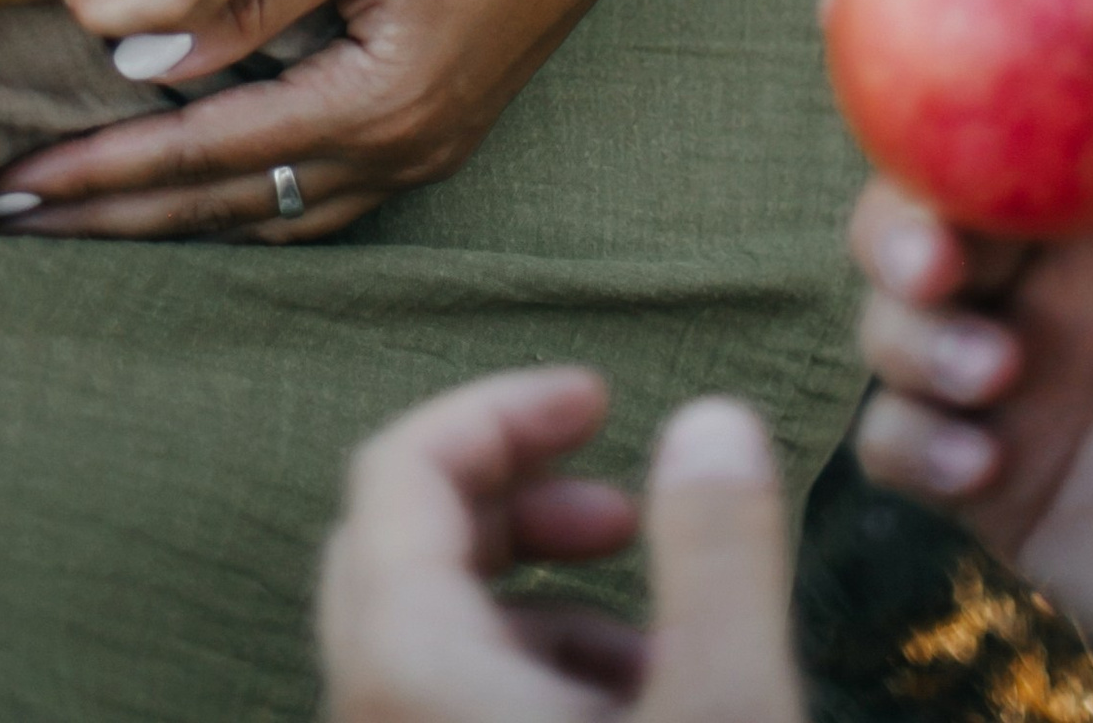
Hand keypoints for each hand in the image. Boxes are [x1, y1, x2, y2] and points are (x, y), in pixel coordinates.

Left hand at [0, 0, 761, 239]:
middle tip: (11, 217)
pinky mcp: (435, 127)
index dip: (101, 172)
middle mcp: (398, 151)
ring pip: (269, 211)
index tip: (13, 186)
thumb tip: (143, 57)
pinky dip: (241, 198)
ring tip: (80, 216)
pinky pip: (315, 194)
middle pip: (224, 204)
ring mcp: (424, 150)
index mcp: (377, 105)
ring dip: (171, 215)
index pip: (202, 155)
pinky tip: (198, 190)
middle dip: (112, 214)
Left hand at [318, 369, 804, 722]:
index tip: (605, 401)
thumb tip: (712, 418)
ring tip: (664, 629)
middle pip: (405, 544)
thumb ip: (717, 554)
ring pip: (435, 637)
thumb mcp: (723, 709)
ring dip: (544, 601)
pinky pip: (457, 708)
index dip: (503, 408)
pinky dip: (537, 681)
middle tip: (624, 509)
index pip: (399, 466)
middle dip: (521, 500)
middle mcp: (369, 713)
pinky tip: (646, 700)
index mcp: (404, 664)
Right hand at [853, 0, 1092, 722]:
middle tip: (935, 263)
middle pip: (919, 200)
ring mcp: (1022, 371)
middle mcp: (1061, 273)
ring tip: (993, 380)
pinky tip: (981, 467)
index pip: (1013, 97)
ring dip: (908, 335)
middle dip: (896, 218)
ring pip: (891, 310)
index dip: (930, 47)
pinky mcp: (994, 474)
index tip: (848, 0)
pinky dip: (911, 439)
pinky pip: (895, 435)